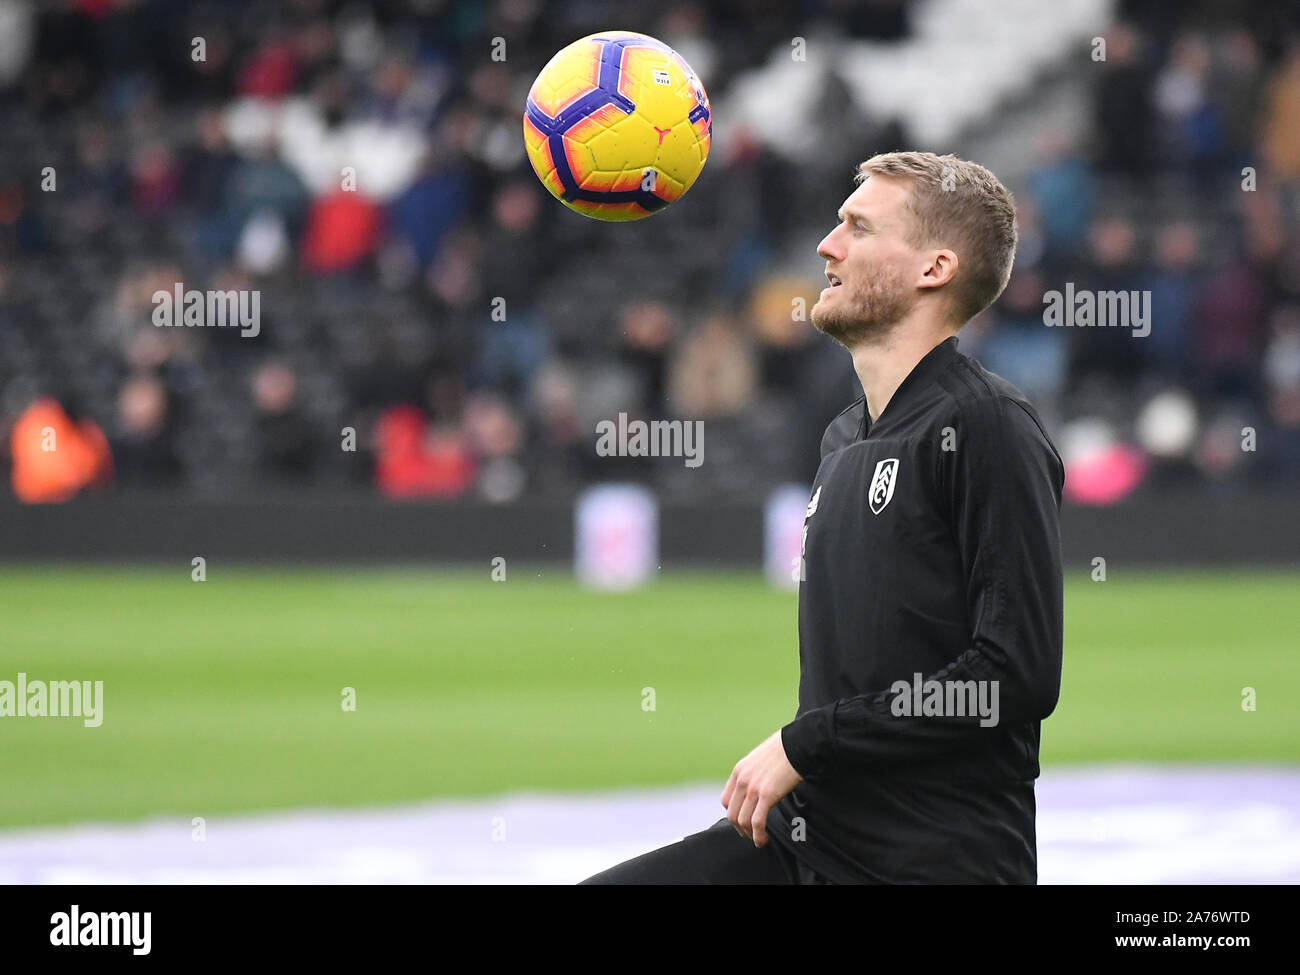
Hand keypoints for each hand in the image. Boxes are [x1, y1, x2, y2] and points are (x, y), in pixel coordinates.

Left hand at [721, 729, 802, 847]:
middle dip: (740, 828)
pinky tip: (763, 839)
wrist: (797, 744)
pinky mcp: (767, 795)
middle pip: (732, 814)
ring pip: (743, 821)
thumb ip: (753, 774)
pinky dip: (758, 835)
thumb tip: (756, 788)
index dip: (733, 815)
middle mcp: (742, 780)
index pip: (726, 800)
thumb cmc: (784, 751)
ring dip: (749, 834)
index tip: (743, 821)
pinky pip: (757, 822)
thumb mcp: (759, 759)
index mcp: (739, 771)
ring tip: (758, 839)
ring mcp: (753, 788)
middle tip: (750, 835)